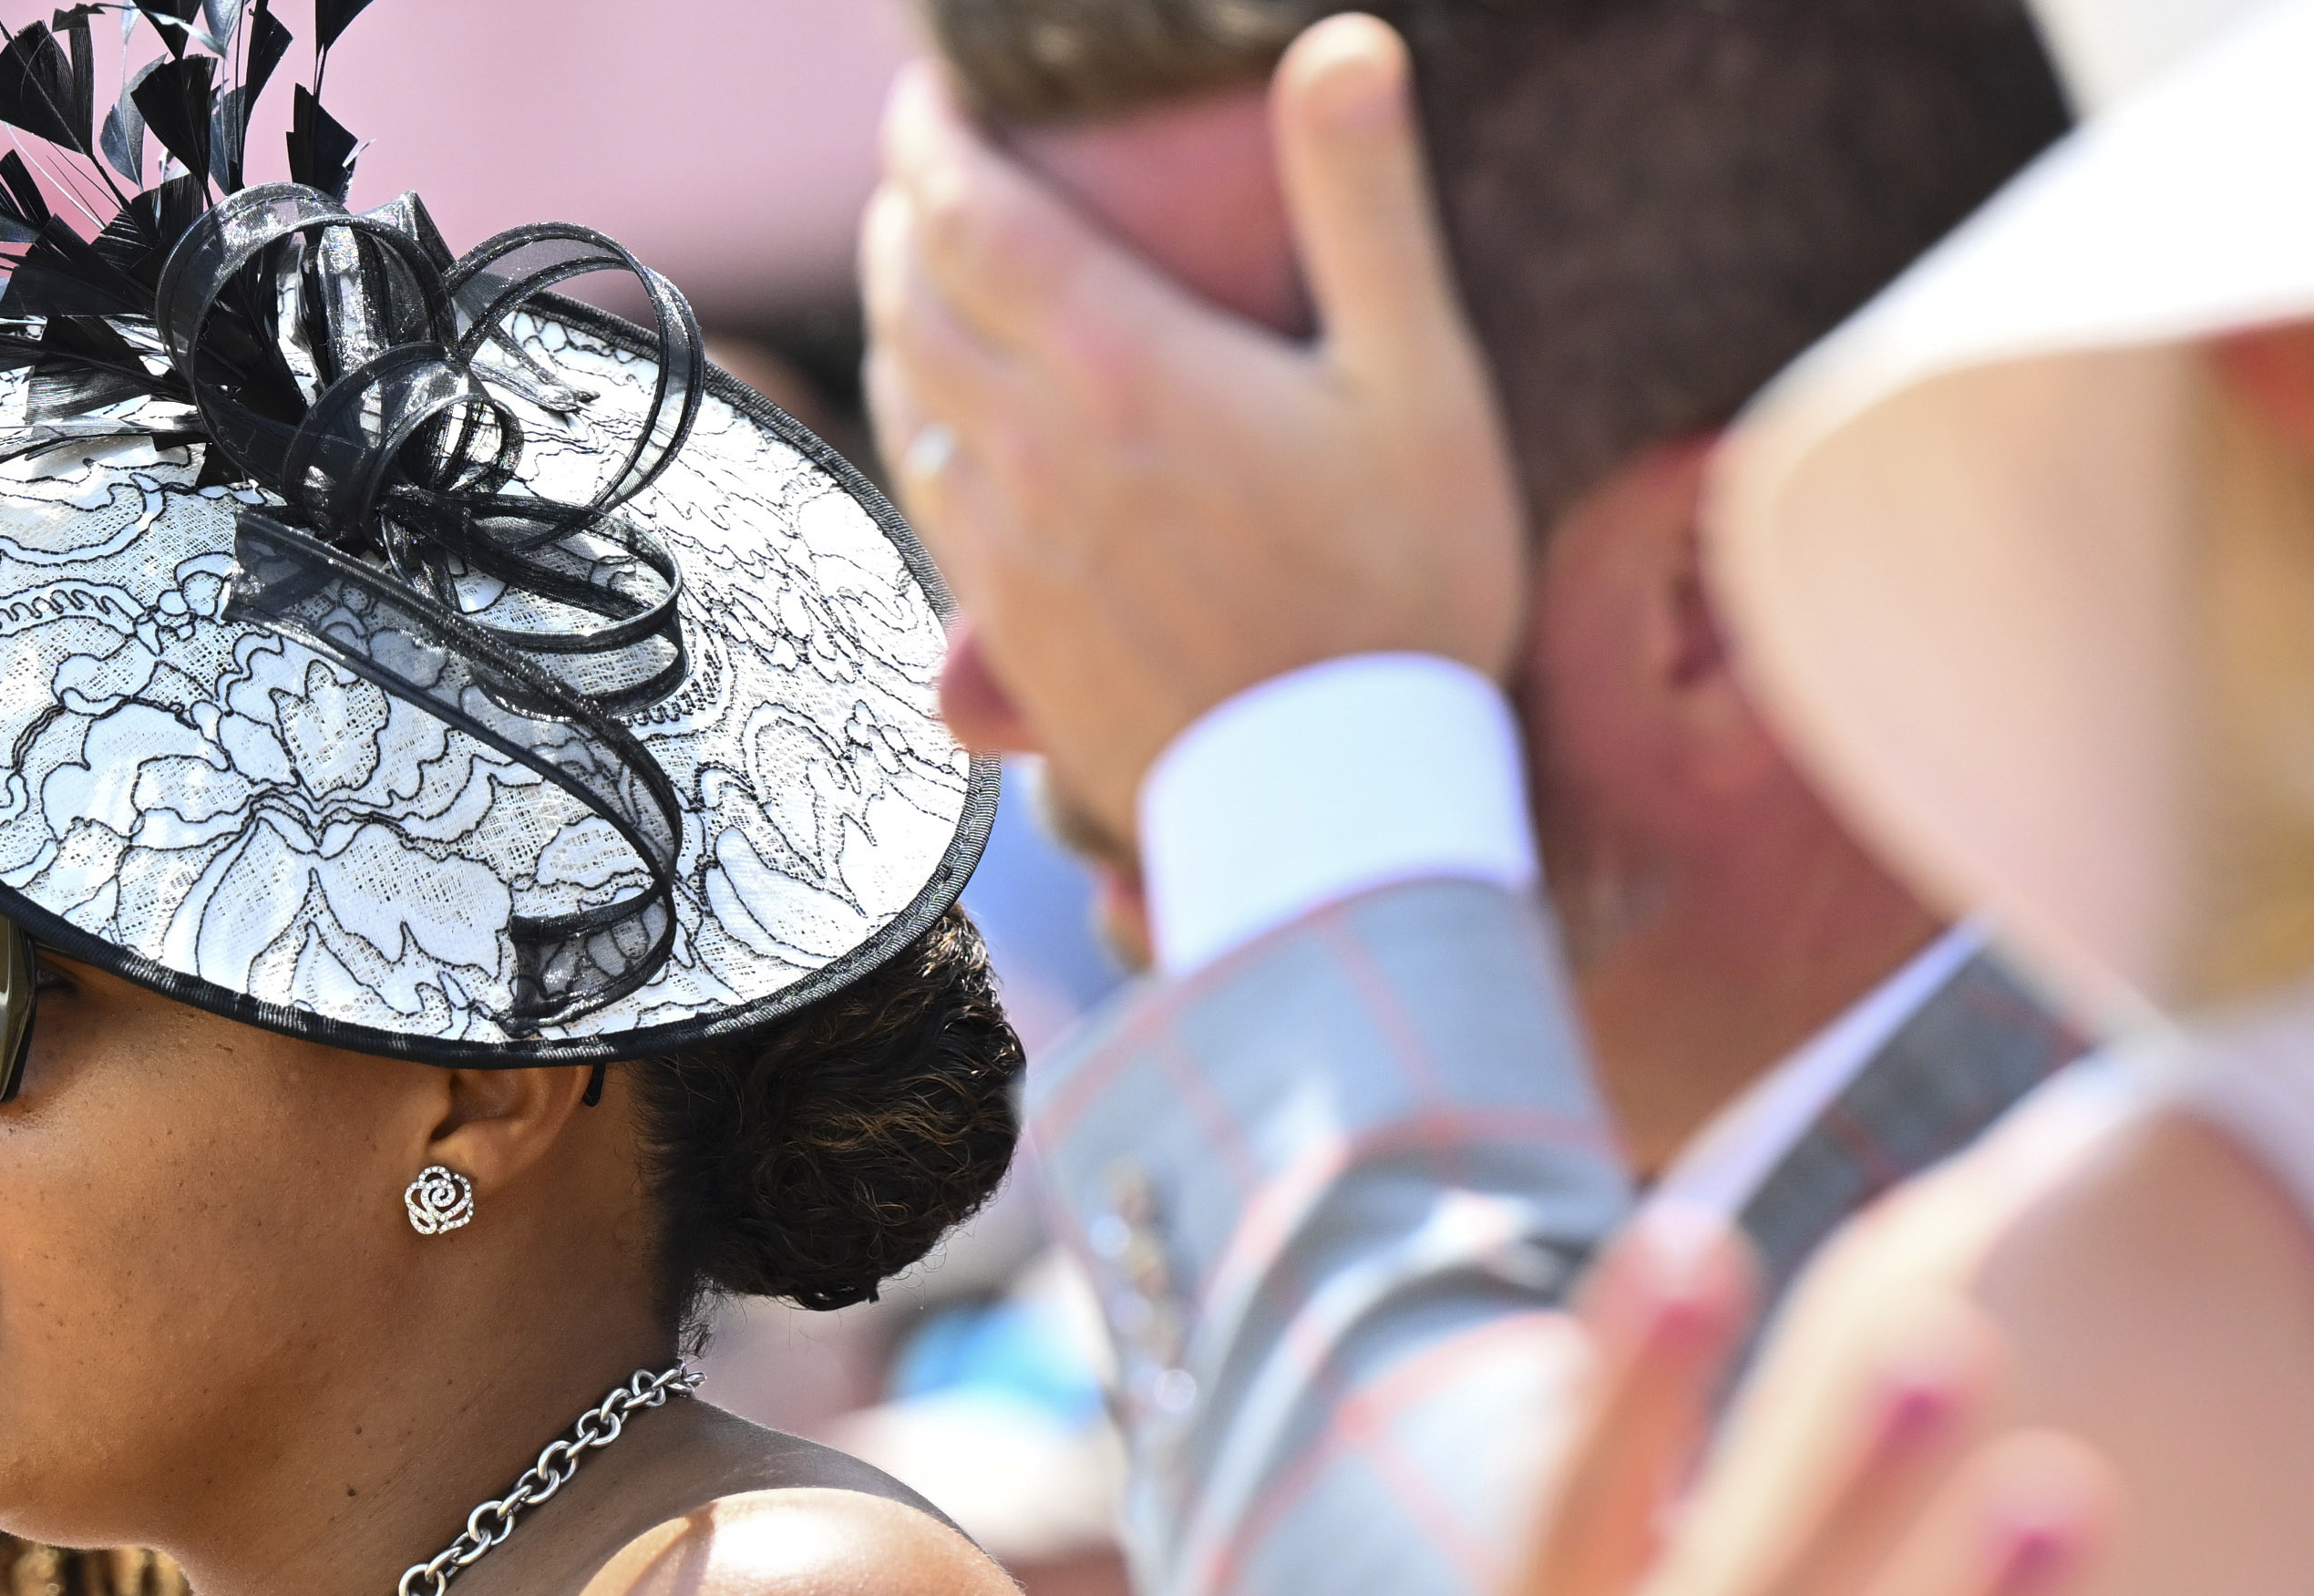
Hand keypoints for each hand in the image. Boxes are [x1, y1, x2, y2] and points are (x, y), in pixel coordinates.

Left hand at [862, 18, 1527, 798]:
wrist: (1336, 802)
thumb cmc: (1403, 591)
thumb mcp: (1418, 381)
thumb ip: (1364, 204)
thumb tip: (1344, 44)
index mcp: (1120, 365)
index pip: (970, 215)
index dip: (928, 142)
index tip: (924, 100)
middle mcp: (1033, 449)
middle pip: (910, 296)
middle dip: (900, 216)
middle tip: (920, 176)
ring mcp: (1003, 546)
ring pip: (900, 395)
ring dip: (896, 318)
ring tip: (920, 276)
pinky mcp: (1000, 629)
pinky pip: (921, 498)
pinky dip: (914, 425)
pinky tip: (946, 422)